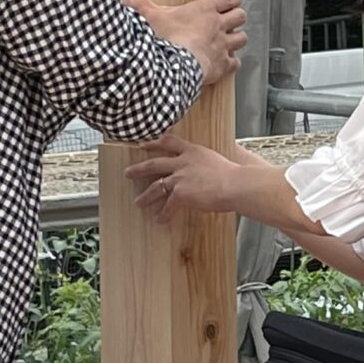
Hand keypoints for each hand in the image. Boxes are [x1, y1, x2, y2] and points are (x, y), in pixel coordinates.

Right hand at [125, 0, 245, 87]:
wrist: (175, 65)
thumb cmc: (167, 39)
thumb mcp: (151, 18)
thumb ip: (141, 6)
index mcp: (205, 10)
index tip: (232, 0)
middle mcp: (218, 26)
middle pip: (240, 16)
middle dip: (238, 18)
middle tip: (232, 21)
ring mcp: (223, 46)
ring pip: (242, 38)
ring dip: (238, 39)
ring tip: (231, 41)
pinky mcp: (223, 65)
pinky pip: (236, 62)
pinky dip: (233, 63)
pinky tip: (227, 63)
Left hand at [125, 135, 246, 224]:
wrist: (235, 185)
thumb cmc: (235, 177)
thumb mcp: (220, 163)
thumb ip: (209, 167)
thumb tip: (211, 175)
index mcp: (194, 152)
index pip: (170, 142)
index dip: (155, 143)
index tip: (145, 145)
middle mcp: (184, 162)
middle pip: (155, 163)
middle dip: (140, 168)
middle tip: (128, 172)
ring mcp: (180, 177)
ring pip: (156, 186)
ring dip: (146, 196)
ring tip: (139, 202)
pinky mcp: (180, 193)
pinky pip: (168, 206)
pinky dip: (164, 214)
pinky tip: (160, 220)